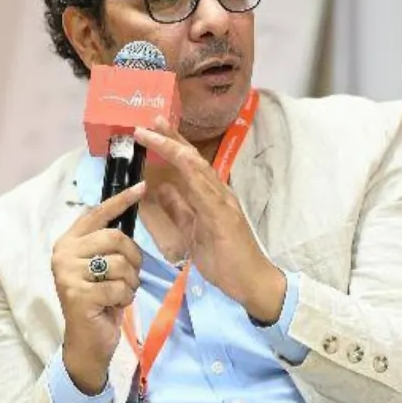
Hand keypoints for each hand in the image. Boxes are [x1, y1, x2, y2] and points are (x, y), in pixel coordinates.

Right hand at [51, 182, 145, 393]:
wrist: (87, 342)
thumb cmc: (99, 300)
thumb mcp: (102, 266)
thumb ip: (108, 243)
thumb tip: (129, 209)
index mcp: (68, 242)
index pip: (97, 214)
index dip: (121, 200)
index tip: (142, 186)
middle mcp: (63, 254)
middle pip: (115, 237)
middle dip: (133, 258)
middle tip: (130, 275)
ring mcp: (68, 274)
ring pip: (120, 264)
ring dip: (130, 282)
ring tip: (118, 293)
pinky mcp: (77, 295)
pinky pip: (119, 287)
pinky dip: (124, 298)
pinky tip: (112, 306)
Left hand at [134, 119, 286, 323]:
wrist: (251, 282)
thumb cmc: (225, 260)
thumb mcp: (192, 232)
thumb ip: (178, 209)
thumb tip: (161, 188)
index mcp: (210, 197)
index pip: (188, 165)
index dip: (170, 146)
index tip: (150, 131)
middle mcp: (218, 193)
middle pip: (192, 158)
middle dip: (171, 137)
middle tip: (150, 119)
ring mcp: (223, 201)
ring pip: (197, 167)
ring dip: (174, 147)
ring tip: (154, 131)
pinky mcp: (224, 215)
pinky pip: (205, 188)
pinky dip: (190, 170)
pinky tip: (178, 157)